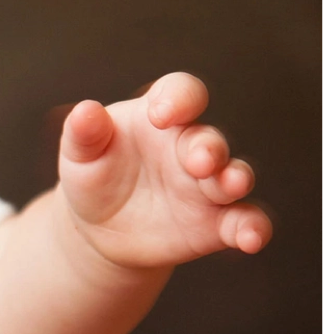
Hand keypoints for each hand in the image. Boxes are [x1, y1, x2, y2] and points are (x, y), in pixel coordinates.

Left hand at [57, 72, 270, 270]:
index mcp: (161, 118)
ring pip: (235, 175)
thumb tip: (85, 111)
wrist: (102, 229)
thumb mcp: (80, 156)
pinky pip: (244, 220)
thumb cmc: (94, 177)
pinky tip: (251, 239)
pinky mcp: (217, 223)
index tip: (162, 114)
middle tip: (199, 161)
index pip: (182, 93)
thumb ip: (84, 134)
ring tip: (233, 185)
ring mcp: (208, 185)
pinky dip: (252, 228)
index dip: (179, 98)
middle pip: (210, 139)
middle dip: (208, 148)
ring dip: (237, 179)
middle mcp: (191, 147)